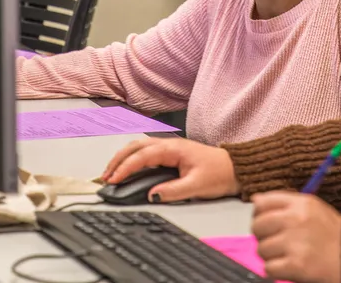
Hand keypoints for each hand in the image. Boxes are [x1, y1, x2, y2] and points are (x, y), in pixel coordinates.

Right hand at [102, 137, 239, 201]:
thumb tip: (152, 195)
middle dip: (117, 160)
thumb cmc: (220, 173)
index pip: (142, 156)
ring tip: (111, 172)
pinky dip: (132, 159)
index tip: (113, 179)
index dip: (125, 168)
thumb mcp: (197, 186)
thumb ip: (173, 191)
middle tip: (105, 176)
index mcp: (174, 149)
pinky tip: (128, 168)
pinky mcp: (172, 154)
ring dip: (123, 158)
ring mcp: (170, 148)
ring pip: (139, 147)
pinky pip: (146, 152)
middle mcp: (170, 145)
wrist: (236, 168)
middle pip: (136, 146)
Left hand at [251, 191, 340, 282]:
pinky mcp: (296, 265)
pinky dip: (276, 271)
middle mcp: (296, 219)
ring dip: (270, 256)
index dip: (259, 214)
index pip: (262, 203)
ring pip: (261, 249)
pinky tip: (288, 266)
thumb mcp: (313, 208)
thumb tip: (255, 200)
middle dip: (263, 236)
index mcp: (301, 203)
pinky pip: (268, 268)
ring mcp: (295, 242)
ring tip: (286, 255)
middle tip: (276, 242)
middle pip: (257, 226)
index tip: (265, 222)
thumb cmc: (333, 235)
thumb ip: (285, 202)